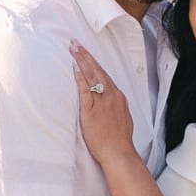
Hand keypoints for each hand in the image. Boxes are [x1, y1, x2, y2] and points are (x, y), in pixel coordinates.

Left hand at [70, 41, 135, 166]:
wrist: (118, 152)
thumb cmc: (119, 140)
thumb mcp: (122, 119)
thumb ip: (115, 108)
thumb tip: (108, 104)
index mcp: (119, 97)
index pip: (105, 75)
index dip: (95, 63)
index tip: (87, 53)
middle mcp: (111, 96)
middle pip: (98, 71)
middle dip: (86, 56)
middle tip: (76, 43)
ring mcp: (102, 102)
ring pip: (91, 76)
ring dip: (81, 62)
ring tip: (73, 50)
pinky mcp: (91, 111)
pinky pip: (85, 90)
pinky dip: (80, 78)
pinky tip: (75, 68)